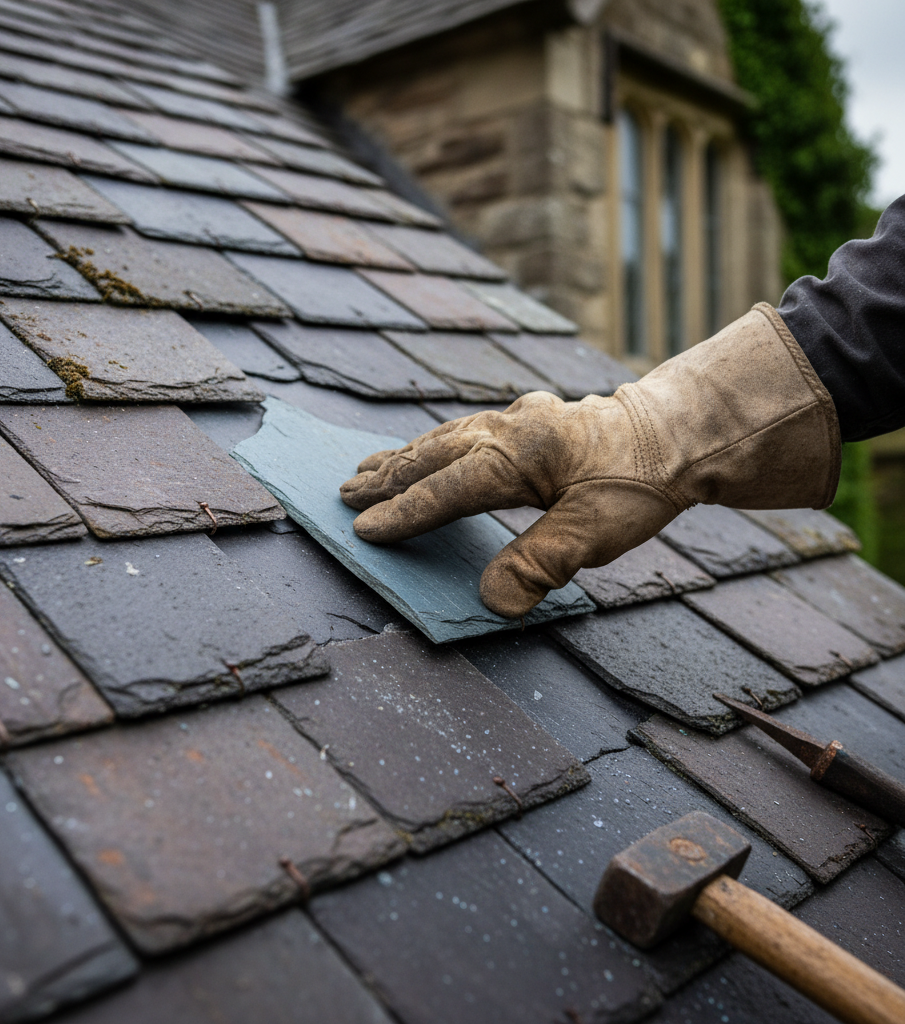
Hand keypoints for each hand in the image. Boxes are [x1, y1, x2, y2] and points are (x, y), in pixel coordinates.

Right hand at [340, 304, 840, 619]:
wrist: (680, 432)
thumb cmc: (641, 481)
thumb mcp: (597, 532)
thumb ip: (540, 565)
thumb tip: (491, 601)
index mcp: (518, 455)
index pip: (447, 489)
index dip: (405, 513)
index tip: (364, 530)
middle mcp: (508, 430)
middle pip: (432, 454)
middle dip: (387, 477)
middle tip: (344, 493)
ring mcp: (516, 421)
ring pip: (444, 437)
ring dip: (404, 456)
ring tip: (368, 469)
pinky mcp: (527, 422)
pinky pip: (465, 432)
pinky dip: (434, 445)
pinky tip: (428, 451)